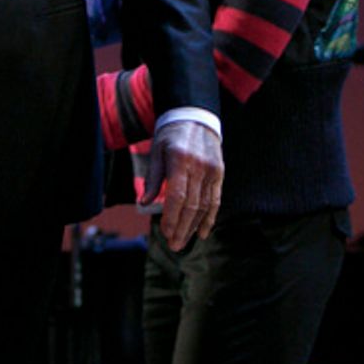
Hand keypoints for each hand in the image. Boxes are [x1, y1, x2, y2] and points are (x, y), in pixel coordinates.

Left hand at [142, 118, 223, 250]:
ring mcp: (212, 170)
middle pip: (192, 205)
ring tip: (183, 242)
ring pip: (205, 205)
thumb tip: (144, 203)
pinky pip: (216, 200)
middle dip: (182, 228)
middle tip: (174, 246)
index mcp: (180, 160)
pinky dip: (209, 218)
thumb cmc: (170, 135)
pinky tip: (202, 232)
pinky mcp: (219, 173)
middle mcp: (199, 166)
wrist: (195, 117)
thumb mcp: (157, 152)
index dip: (172, 217)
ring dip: (194, 227)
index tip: (165, 233)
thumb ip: (153, 179)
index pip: (178, 196)